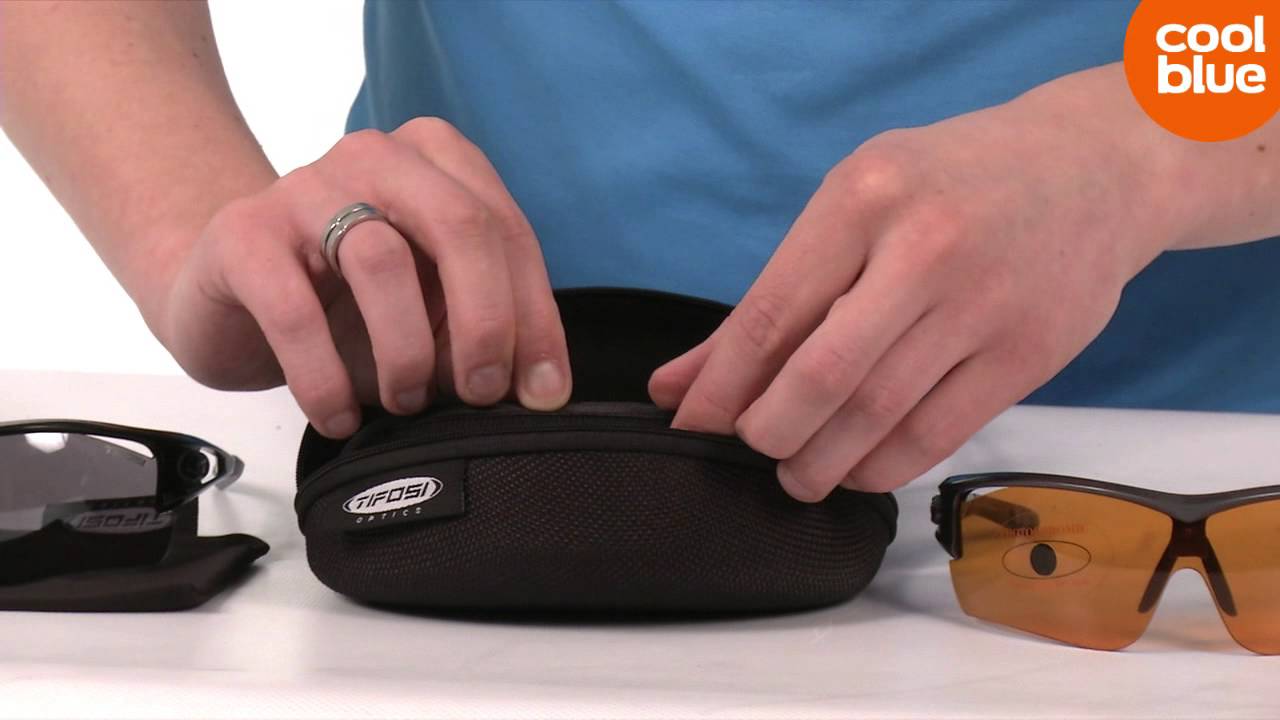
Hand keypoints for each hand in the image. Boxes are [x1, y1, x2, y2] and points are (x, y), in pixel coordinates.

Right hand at [161, 117, 571, 436]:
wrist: (227, 298)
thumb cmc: (344, 304)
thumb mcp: (429, 311)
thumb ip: (481, 329)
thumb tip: (536, 388)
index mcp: (436, 162)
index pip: (508, 233)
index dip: (535, 318)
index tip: (543, 394)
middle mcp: (375, 158)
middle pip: (460, 225)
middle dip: (486, 321)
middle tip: (481, 392)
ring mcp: (304, 187)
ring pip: (381, 260)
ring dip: (406, 350)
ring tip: (405, 401)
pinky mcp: (243, 235)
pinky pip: (295, 310)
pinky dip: (326, 377)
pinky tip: (338, 414)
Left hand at [650, 72, 1180, 499]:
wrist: (1092, 168)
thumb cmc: (948, 184)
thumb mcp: (854, 204)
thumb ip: (769, 298)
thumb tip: (676, 385)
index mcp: (864, 198)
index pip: (770, 313)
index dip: (720, 386)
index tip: (689, 425)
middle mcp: (924, 248)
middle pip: (821, 376)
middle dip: (768, 433)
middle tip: (751, 450)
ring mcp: (984, 303)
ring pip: (877, 415)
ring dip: (821, 463)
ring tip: (797, 475)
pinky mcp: (1029, 353)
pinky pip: (936, 434)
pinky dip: (882, 467)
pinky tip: (856, 469)